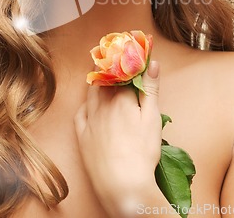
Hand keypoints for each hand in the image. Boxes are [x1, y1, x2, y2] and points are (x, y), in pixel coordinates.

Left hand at [74, 61, 161, 207]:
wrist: (122, 185)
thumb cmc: (142, 152)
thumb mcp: (152, 118)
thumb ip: (150, 88)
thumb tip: (152, 62)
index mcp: (121, 98)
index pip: (122, 72)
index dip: (126, 60)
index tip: (128, 49)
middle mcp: (102, 105)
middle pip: (104, 79)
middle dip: (109, 66)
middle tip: (112, 56)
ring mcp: (90, 120)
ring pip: (91, 93)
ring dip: (96, 80)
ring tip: (101, 73)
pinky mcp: (82, 136)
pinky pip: (80, 113)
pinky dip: (86, 104)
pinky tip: (89, 103)